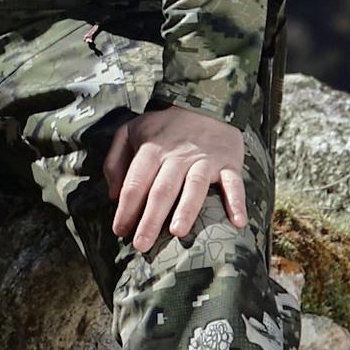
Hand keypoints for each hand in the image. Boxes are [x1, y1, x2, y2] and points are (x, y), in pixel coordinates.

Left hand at [105, 107, 252, 250]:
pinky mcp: (228, 162)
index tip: (120, 232)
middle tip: (142, 245)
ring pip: (195, 186)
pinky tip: (237, 222)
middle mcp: (177, 155)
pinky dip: (237, 201)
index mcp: (151, 148)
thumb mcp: (131, 132)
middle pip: (162, 190)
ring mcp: (204, 159)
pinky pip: (234, 183)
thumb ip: (115, 161)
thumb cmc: (163, 127)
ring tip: (178, 233)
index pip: (135, 183)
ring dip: (187, 209)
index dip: (126, 209)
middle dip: (150, 219)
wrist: (205, 104)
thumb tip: (113, 196)